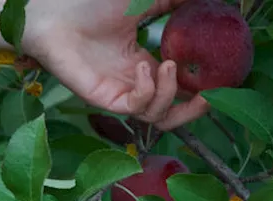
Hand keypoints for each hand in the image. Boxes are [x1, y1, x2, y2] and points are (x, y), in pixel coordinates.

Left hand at [25, 0, 208, 130]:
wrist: (53, 13)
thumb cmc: (91, 6)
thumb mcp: (144, 0)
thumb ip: (174, 2)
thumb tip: (209, 0)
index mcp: (142, 65)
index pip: (178, 88)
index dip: (199, 88)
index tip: (220, 77)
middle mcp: (132, 83)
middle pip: (170, 113)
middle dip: (193, 109)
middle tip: (209, 95)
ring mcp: (118, 92)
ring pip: (154, 116)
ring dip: (170, 94)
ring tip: (169, 65)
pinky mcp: (102, 98)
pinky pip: (133, 108)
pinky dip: (147, 91)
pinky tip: (145, 68)